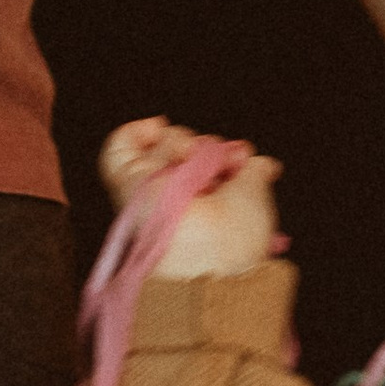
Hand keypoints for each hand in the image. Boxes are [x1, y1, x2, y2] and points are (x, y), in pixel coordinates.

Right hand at [98, 118, 280, 280]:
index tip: (240, 154)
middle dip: (205, 146)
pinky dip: (137, 132)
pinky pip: (120, 149)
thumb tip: (264, 164)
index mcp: (209, 213)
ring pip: (161, 145)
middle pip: (187, 153)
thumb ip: (257, 173)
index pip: (213, 169)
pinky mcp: (126, 186)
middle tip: (216, 162)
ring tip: (189, 157)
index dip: (226, 154)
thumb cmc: (232, 237)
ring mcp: (151, 195)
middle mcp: (178, 205)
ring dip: (180, 141)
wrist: (198, 256)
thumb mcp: (258, 199)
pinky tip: (156, 128)